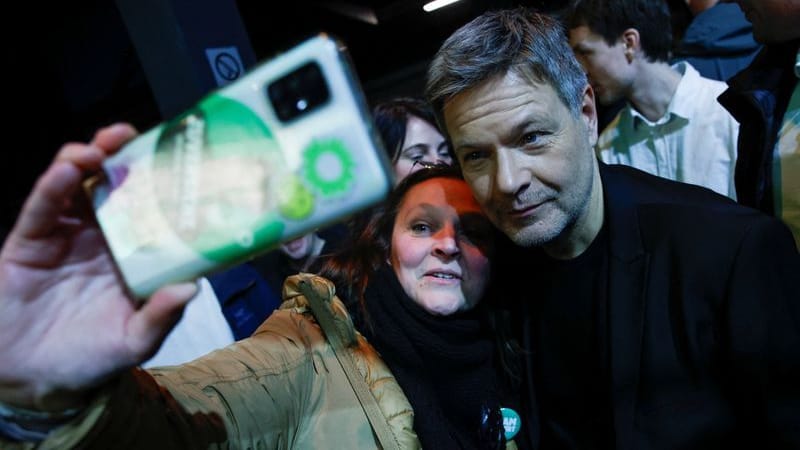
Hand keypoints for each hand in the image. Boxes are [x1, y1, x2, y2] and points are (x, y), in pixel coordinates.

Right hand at [0, 124, 196, 410]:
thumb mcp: (135, 340)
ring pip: (74, 187)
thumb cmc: (94, 356)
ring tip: (99, 149)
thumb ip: (160, 316)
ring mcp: (65, 236)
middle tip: (131, 135)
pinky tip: (63, 172)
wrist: (37, 380)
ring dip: (85, 161)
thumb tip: (191, 287)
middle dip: (121, 156)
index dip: (159, 180)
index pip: (150, 207)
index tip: (175, 157)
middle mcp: (102, 236)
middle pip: (112, 185)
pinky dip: (51, 189)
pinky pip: (40, 211)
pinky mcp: (29, 243)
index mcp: (134, 253)